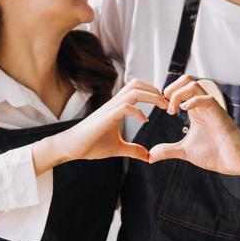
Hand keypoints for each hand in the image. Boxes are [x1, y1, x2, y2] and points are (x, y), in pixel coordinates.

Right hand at [43, 78, 168, 167]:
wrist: (72, 147)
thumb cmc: (91, 145)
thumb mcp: (117, 148)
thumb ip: (133, 150)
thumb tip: (147, 156)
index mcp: (118, 107)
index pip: (137, 89)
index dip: (152, 92)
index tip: (165, 104)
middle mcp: (115, 103)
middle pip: (137, 83)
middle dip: (155, 89)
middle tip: (167, 103)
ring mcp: (110, 108)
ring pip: (134, 91)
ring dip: (151, 96)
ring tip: (162, 107)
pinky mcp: (107, 117)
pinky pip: (126, 106)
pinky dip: (138, 111)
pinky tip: (144, 121)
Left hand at [148, 75, 239, 174]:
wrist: (235, 162)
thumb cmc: (216, 154)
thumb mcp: (185, 151)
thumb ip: (168, 150)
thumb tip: (150, 156)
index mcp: (195, 110)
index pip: (180, 88)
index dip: (167, 94)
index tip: (160, 109)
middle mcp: (202, 105)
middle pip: (186, 80)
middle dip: (171, 88)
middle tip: (165, 105)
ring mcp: (211, 108)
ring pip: (194, 85)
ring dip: (178, 93)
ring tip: (172, 110)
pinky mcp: (220, 114)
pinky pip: (206, 98)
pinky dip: (192, 101)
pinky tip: (183, 111)